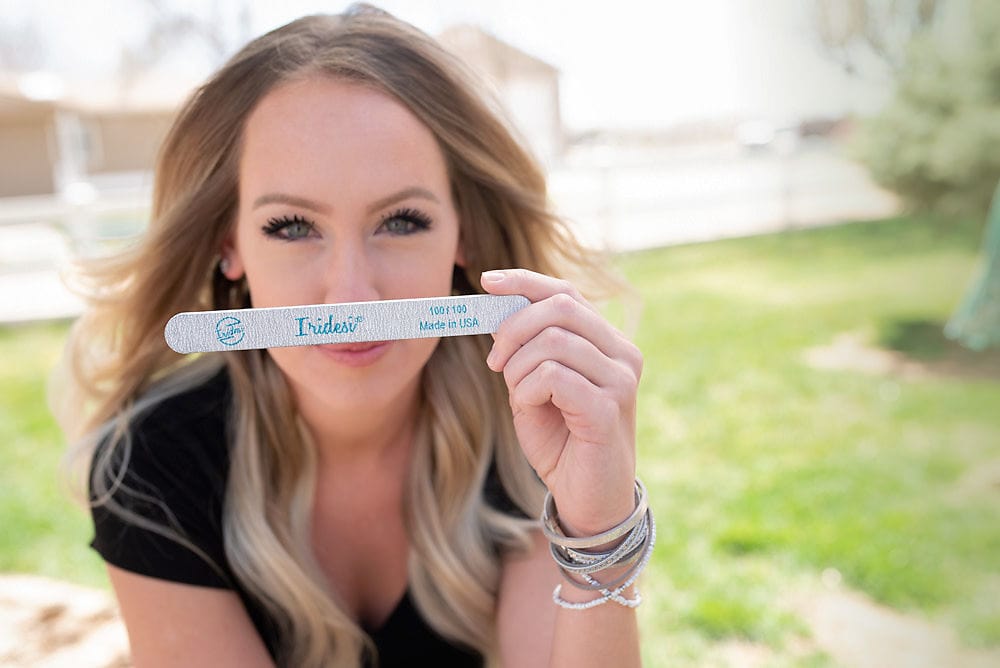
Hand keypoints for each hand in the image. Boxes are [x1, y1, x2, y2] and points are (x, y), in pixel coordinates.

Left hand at [481, 269, 642, 536]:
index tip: (487, 282)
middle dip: (513, 328)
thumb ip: (524, 348)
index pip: (567, 293)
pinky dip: (527, 389)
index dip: (525, 282)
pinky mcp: (608, 409)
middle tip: (494, 361)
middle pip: (560, 308)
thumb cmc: (562, 442)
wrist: (587, 499)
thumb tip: (497, 305)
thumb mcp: (535, 385)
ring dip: (518, 366)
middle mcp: (623, 354)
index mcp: (608, 343)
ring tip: (518, 394)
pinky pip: (553, 376)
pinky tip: (529, 408)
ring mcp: (620, 380)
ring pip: (553, 341)